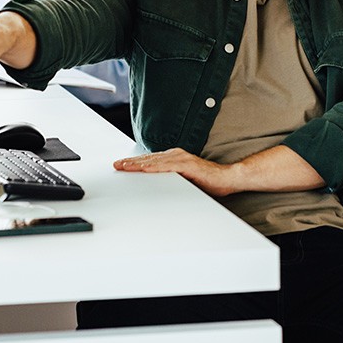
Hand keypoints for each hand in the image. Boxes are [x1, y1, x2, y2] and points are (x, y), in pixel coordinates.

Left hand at [114, 148, 239, 196]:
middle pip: (149, 158)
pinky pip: (168, 166)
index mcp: (175, 158)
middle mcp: (177, 155)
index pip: (150, 160)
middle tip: (116, 165)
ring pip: (155, 160)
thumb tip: (154, 187)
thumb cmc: (207, 181)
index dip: (135, 163)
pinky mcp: (188, 164)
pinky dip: (155, 167)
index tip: (121, 166)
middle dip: (131, 162)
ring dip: (139, 164)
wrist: (226, 179)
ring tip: (125, 167)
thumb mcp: (183, 181)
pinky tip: (145, 168)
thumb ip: (170, 180)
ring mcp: (182, 159)